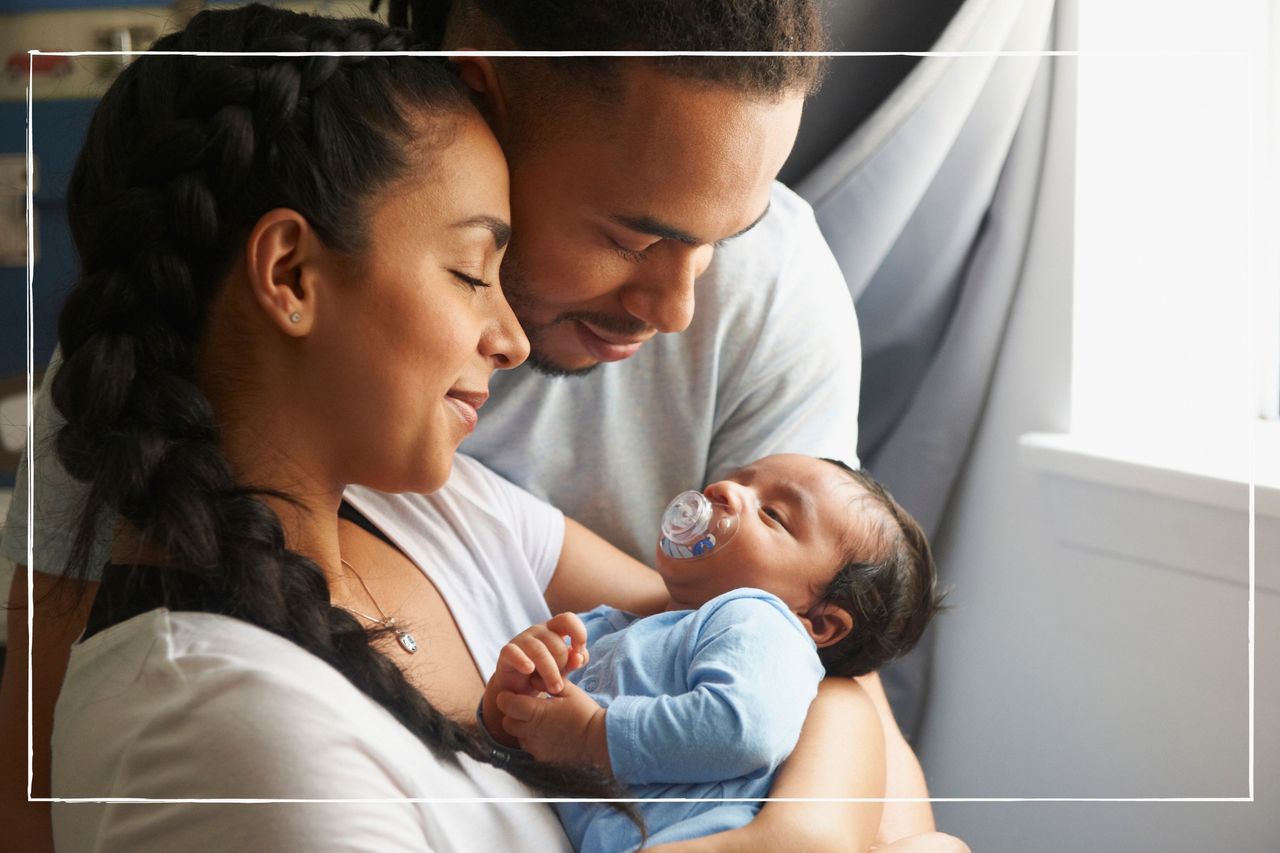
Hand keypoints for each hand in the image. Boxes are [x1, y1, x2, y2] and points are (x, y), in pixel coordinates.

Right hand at [482, 613, 588, 746]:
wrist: (518, 690)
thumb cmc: (544, 674)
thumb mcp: (564, 668)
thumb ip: (574, 661)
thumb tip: (578, 658)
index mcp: (553, 630)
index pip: (567, 619)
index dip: (578, 633)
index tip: (579, 653)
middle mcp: (537, 631)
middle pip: (556, 643)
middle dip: (562, 665)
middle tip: (561, 685)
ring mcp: (521, 640)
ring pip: (540, 651)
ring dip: (550, 672)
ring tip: (555, 689)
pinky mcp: (506, 652)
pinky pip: (514, 653)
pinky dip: (522, 661)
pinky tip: (529, 670)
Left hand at [496, 680, 610, 770]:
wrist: (599, 740)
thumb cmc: (585, 712)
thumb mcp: (568, 690)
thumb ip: (547, 681)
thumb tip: (532, 679)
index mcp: (535, 711)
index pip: (505, 703)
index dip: (507, 697)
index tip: (516, 694)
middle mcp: (531, 731)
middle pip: (507, 722)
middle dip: (513, 714)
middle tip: (528, 707)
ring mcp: (535, 747)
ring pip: (517, 736)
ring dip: (523, 728)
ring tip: (541, 721)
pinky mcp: (542, 757)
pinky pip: (529, 747)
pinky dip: (533, 740)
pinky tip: (548, 734)